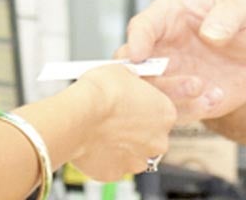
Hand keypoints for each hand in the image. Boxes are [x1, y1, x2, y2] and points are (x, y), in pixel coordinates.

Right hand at [70, 63, 176, 181]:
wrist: (80, 115)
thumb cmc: (101, 93)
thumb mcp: (123, 72)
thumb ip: (133, 83)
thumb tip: (129, 81)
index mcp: (166, 114)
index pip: (161, 112)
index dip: (144, 107)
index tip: (131, 105)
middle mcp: (158, 141)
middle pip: (150, 137)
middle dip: (135, 130)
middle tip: (115, 119)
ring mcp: (138, 160)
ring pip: (132, 154)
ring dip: (120, 146)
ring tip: (101, 131)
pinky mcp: (116, 173)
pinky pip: (112, 165)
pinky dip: (104, 157)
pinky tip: (93, 143)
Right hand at [117, 0, 245, 121]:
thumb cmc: (240, 23)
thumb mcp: (243, 8)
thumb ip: (229, 14)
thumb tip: (211, 33)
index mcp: (167, 17)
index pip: (142, 26)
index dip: (137, 40)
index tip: (138, 54)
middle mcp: (159, 48)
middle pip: (132, 67)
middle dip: (146, 79)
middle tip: (180, 80)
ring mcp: (166, 76)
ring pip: (149, 95)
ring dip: (172, 98)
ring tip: (204, 89)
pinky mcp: (178, 100)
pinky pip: (172, 112)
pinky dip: (191, 111)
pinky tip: (215, 98)